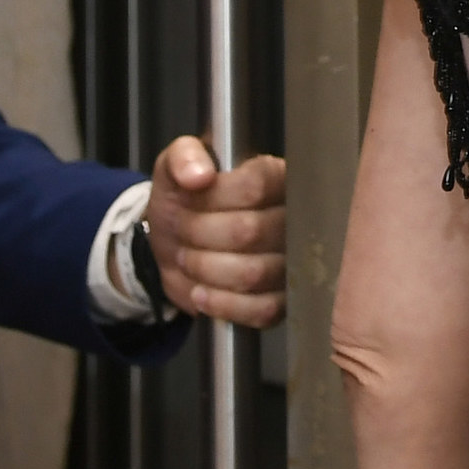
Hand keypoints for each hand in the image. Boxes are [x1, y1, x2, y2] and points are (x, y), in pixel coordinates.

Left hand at [146, 137, 289, 326]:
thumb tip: (198, 175)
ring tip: (188, 258)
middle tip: (181, 232)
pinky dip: (223, 304)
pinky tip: (200, 292)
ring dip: (206, 269)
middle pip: (249, 231)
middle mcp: (293, 218)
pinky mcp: (283, 299)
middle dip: (199, 235)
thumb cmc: (185, 200)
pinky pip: (262, 310)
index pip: (255, 185)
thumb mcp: (174, 167)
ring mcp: (292, 262)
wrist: (177, 243)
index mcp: (276, 177)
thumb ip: (183, 157)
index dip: (213, 198)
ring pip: (253, 273)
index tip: (189, 200)